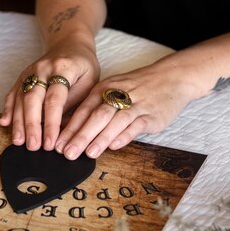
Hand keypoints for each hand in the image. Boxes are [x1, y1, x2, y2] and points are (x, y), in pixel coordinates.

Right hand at [0, 39, 100, 150]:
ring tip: (18, 141)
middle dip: (32, 125)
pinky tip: (5, 123)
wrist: (70, 43)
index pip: (55, 99)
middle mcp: (43, 68)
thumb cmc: (84, 66)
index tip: (50, 142)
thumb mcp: (90, 82)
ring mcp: (30, 71)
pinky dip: (8, 109)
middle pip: (33, 99)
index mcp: (64, 68)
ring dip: (18, 121)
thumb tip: (63, 131)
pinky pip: (13, 93)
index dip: (51, 122)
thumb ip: (75, 103)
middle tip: (33, 146)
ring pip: (21, 97)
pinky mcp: (23, 76)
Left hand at [55, 57, 199, 159]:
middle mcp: (118, 95)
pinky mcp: (152, 114)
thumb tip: (69, 129)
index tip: (57, 144)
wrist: (172, 77)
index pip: (83, 110)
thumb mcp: (113, 91)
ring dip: (100, 138)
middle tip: (67, 153)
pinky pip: (136, 125)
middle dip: (80, 135)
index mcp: (104, 89)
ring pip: (115, 121)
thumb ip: (94, 108)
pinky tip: (114, 147)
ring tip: (87, 153)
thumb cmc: (137, 88)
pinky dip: (124, 136)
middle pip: (96, 116)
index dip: (69, 128)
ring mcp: (136, 104)